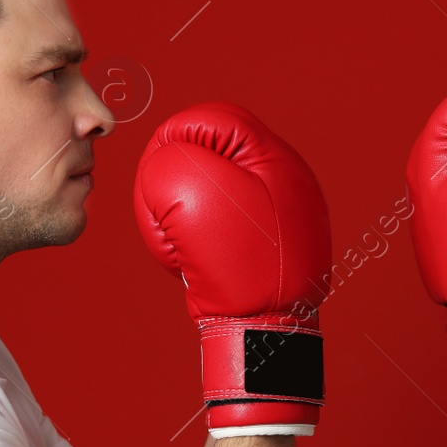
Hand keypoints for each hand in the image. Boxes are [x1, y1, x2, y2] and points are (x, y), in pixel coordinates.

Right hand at [135, 102, 331, 435]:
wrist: (267, 328)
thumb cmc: (234, 263)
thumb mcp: (189, 193)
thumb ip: (171, 156)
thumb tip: (168, 152)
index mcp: (273, 156)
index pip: (213, 119)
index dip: (175, 137)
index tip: (158, 168)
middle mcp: (287, 177)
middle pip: (217, 153)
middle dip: (185, 177)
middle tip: (172, 211)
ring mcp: (285, 209)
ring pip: (222, 189)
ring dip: (196, 208)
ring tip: (190, 240)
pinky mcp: (277, 238)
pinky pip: (233, 223)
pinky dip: (213, 234)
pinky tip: (208, 257)